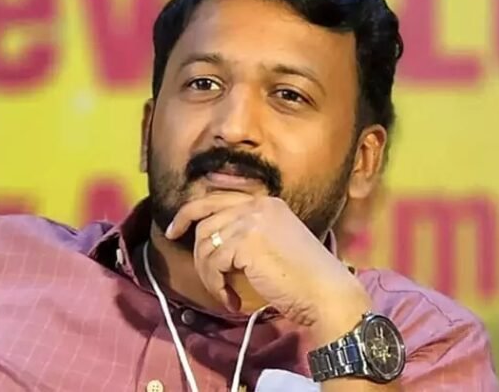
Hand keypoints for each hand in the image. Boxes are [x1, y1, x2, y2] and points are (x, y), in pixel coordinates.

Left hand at [166, 192, 371, 339]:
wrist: (325, 293)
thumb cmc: (304, 278)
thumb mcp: (275, 243)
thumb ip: (247, 233)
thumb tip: (212, 239)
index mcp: (267, 203)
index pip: (218, 198)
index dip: (191, 212)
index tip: (176, 228)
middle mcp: (259, 205)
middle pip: (204, 214)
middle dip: (187, 234)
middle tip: (173, 245)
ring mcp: (252, 221)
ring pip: (206, 243)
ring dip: (208, 273)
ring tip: (223, 292)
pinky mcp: (246, 242)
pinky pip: (213, 263)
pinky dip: (216, 285)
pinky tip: (232, 300)